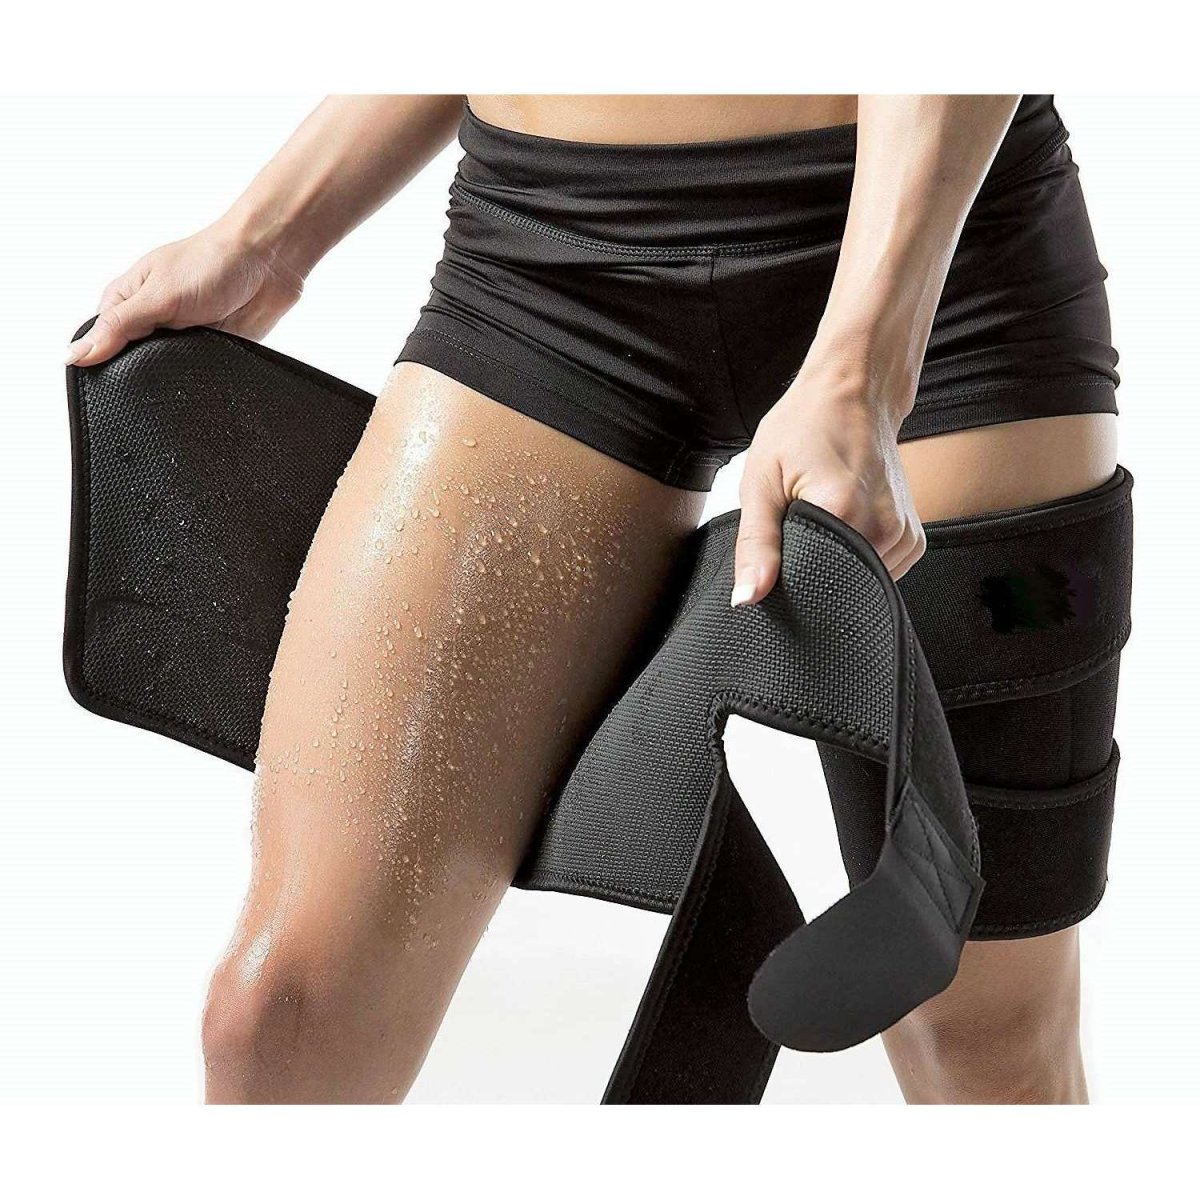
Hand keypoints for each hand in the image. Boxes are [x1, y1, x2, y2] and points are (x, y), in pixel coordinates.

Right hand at [66, 221, 306, 365]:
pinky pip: (198, 376)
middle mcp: (152, 321)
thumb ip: (118, 326)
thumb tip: (74, 354)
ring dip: (172, 377)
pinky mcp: (212, 352)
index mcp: (127, 301)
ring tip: (176, 383)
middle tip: (145, 389)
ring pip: (167, 372)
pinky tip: (199, 386)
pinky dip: (199, 380)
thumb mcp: (157, 295)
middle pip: (132, 362)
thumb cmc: (211, 263)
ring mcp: (182, 338)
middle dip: (139, 374)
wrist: (270, 262)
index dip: (100, 364)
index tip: (104, 387)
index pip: (101, 343)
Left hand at [732, 358, 924, 603]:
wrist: (856, 391)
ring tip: (822, 522)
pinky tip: (843, 529)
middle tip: (796, 532)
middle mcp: (884, 529)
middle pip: (837, 587)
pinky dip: (855, 560)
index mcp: (844, 513)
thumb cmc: (806, 425)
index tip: (775, 559)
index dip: (786, 583)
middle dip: (810, 574)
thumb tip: (747, 599)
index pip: (810, 586)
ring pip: (857, 582)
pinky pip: (877, 573)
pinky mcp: (912, 539)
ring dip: (834, 565)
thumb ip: (756, 545)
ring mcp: (904, 536)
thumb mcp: (762, 481)